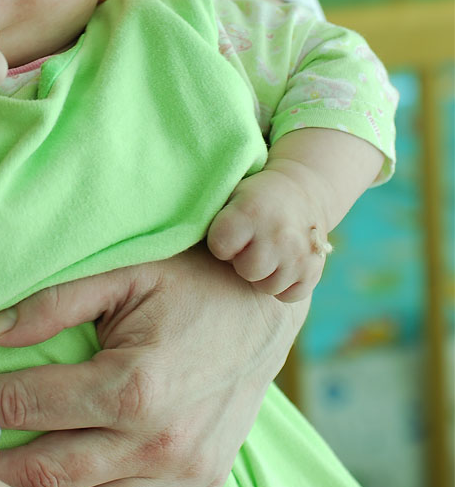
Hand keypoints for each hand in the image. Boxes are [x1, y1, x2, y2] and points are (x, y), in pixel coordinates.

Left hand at [0, 247, 308, 486]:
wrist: (263, 303)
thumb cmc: (190, 280)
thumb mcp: (122, 275)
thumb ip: (50, 305)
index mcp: (133, 384)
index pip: (30, 406)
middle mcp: (158, 441)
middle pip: (49, 470)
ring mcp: (184, 472)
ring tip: (2, 480)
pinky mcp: (201, 484)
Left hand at [206, 167, 330, 302]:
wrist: (303, 190)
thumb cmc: (253, 196)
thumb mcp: (230, 194)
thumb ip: (208, 217)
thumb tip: (173, 240)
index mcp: (251, 212)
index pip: (221, 246)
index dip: (222, 241)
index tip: (230, 231)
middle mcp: (278, 234)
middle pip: (246, 270)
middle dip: (243, 260)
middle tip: (250, 243)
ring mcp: (299, 255)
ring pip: (266, 286)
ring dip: (264, 272)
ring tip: (266, 249)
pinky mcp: (314, 272)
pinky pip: (287, 296)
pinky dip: (284, 284)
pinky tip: (282, 262)